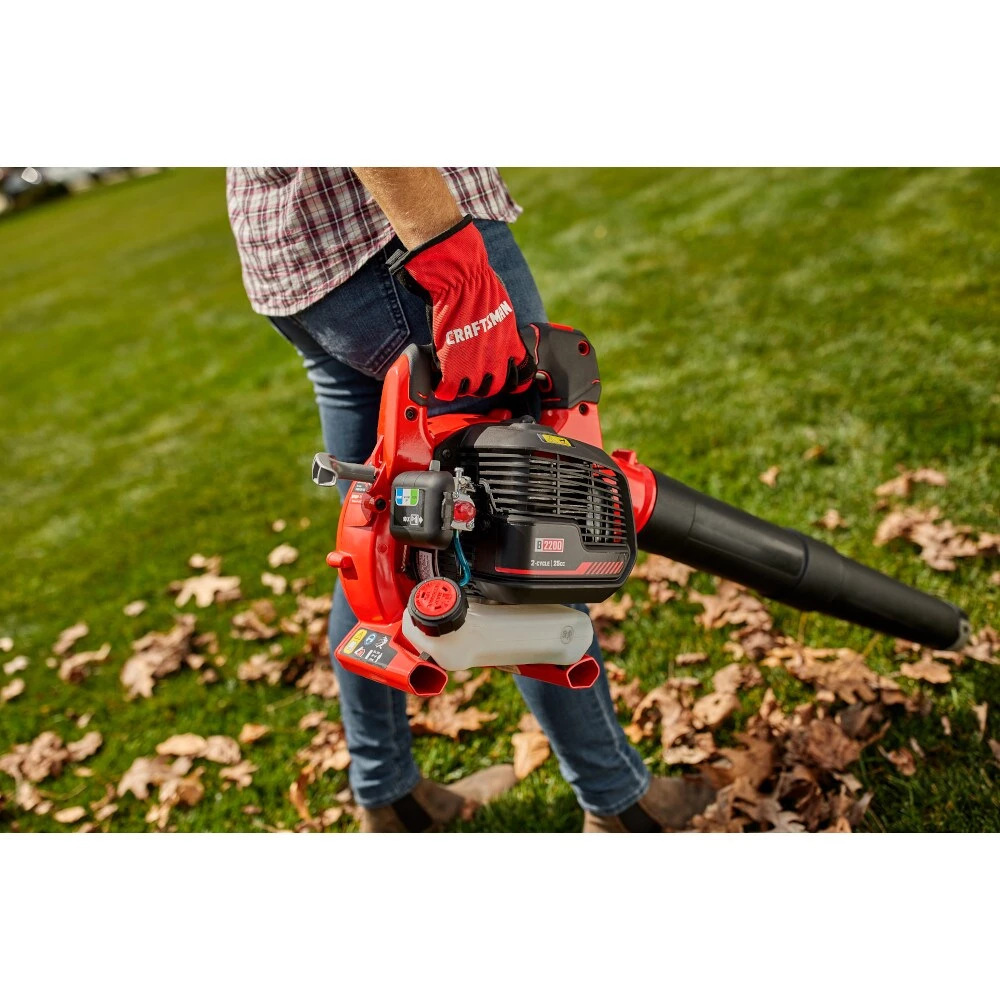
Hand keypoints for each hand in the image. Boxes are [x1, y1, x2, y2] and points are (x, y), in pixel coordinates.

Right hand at [390, 216, 536, 400]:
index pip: (521, 379)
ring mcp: (475, 367)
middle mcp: (496, 361)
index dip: (511, 380)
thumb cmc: (481, 288)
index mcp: (512, 347)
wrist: (462, 282)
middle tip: (470, 373)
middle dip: (482, 384)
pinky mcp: (452, 368)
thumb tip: (497, 339)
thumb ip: (503, 334)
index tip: (502, 377)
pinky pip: (448, 390)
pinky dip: (443, 388)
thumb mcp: (504, 314)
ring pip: (470, 391)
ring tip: (454, 374)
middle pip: (492, 388)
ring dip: (461, 385)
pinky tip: (440, 381)